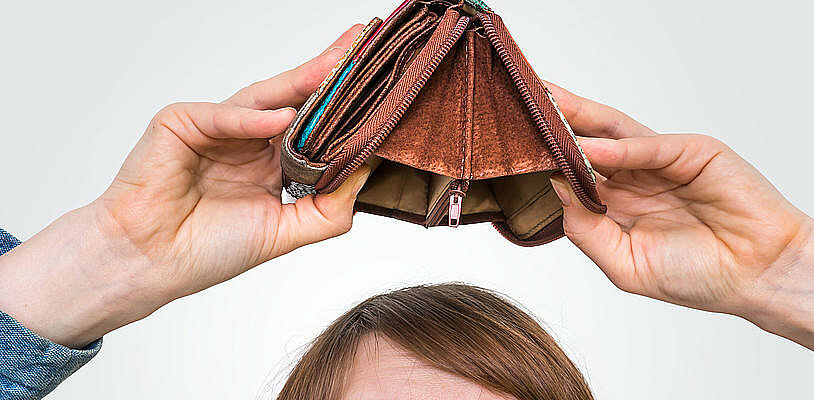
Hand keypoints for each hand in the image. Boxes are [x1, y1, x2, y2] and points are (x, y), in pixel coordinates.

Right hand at [0, 25, 369, 347]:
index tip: (380, 89)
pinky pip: (221, 115)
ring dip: (300, 81)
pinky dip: (250, 118)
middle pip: (294, 100)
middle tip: (362, 49)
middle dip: (329, 75)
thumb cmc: (207, 249)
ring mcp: (214, 127)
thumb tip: (368, 174)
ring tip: (337, 67)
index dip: (343, 108)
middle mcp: (246, 138)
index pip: (313, 125)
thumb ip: (329, 207)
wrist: (150, 264)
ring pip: (262, 97)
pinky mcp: (180, 123)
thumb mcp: (285, 231)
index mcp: (269, 161)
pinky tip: (282, 117)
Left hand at [546, 82, 813, 348]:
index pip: (573, 172)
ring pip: (615, 132)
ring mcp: (662, 161)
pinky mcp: (693, 152)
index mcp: (617, 203)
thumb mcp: (625, 263)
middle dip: (556, 124)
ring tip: (547, 105)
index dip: (545, 159)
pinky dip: (623, 147)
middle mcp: (635, 177)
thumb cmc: (696, 276)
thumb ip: (588, 229)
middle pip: (587, 142)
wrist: (755, 278)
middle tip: (522, 107)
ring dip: (581, 118)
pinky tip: (594, 148)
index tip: (511, 148)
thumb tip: (555, 191)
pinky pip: (652, 146)